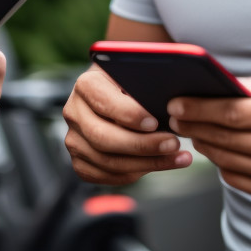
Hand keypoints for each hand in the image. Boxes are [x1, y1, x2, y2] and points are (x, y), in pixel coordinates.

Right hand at [62, 66, 192, 184]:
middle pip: (103, 137)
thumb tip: (166, 103)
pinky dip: (136, 173)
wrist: (114, 96)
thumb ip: (143, 85)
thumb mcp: (135, 75)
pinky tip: (159, 164)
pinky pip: (108, 175)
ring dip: (146, 163)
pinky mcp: (81, 162)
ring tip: (176, 157)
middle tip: (172, 143)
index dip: (129, 115)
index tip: (154, 122)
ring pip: (108, 161)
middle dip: (142, 144)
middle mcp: (74, 113)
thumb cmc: (130, 84)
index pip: (103, 102)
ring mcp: (74, 140)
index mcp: (86, 85)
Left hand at [167, 67, 250, 204]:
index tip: (180, 101)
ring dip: (205, 144)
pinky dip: (224, 164)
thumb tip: (238, 84)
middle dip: (195, 124)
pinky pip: (241, 181)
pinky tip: (220, 149)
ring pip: (229, 161)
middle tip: (175, 112)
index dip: (202, 107)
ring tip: (193, 127)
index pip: (237, 113)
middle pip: (227, 139)